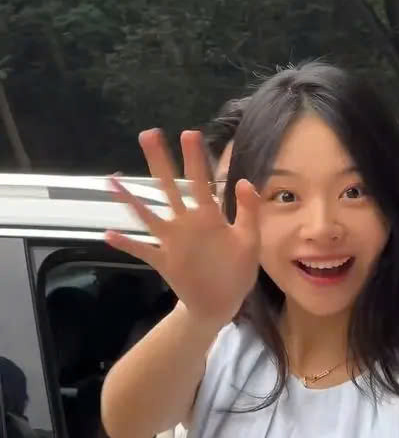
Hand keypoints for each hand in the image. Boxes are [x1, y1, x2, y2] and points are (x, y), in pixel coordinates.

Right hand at [104, 129, 260, 327]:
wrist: (222, 304)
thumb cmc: (237, 271)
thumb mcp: (250, 241)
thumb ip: (249, 212)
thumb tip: (244, 180)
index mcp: (209, 217)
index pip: (202, 182)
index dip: (196, 159)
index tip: (190, 133)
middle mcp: (187, 224)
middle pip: (170, 187)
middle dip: (160, 162)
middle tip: (149, 134)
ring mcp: (173, 242)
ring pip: (149, 214)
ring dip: (131, 199)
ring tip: (113, 181)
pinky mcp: (164, 261)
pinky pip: (142, 251)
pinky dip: (127, 244)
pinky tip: (108, 235)